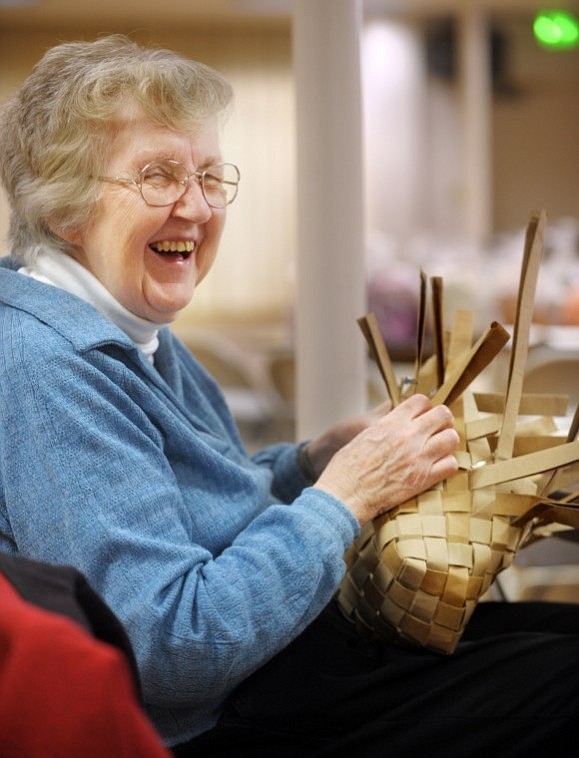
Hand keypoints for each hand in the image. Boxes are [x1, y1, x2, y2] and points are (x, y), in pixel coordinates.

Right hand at [313, 394, 459, 525]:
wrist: (346, 494)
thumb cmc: (347, 467)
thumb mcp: (362, 434)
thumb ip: (382, 421)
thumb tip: (390, 410)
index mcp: (391, 422)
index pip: (421, 401)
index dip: (425, 408)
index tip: (422, 416)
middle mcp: (408, 435)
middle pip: (443, 415)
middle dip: (442, 421)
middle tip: (436, 430)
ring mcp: (419, 457)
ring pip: (452, 438)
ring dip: (446, 441)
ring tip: (438, 448)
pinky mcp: (424, 478)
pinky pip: (451, 464)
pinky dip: (447, 464)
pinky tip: (437, 467)